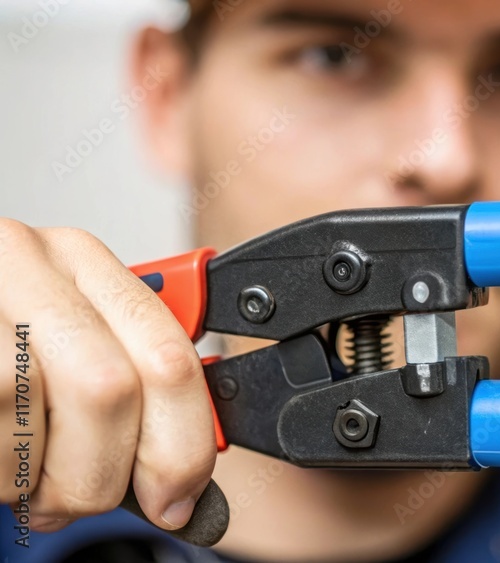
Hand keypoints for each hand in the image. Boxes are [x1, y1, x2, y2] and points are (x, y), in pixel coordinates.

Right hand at [0, 222, 215, 531]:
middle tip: (83, 496)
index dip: (183, 444)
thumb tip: (182, 477)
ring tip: (25, 472)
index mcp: (86, 263)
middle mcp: (30, 263)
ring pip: (34, 412)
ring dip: (37, 476)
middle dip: (104, 469)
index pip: (170, 356)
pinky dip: (0, 472)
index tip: (176, 498)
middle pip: (109, 388)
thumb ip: (133, 392)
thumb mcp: (72, 350)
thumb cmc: (1, 352)